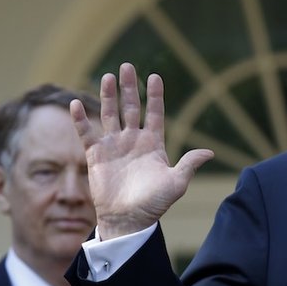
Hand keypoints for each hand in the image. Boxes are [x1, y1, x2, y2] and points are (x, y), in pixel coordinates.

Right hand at [70, 62, 213, 239]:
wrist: (129, 219)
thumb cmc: (154, 203)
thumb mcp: (176, 183)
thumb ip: (189, 164)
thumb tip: (209, 152)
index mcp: (154, 144)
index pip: (154, 113)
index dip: (154, 95)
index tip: (155, 76)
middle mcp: (133, 141)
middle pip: (131, 108)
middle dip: (129, 88)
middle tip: (127, 66)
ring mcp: (114, 146)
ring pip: (110, 114)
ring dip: (108, 96)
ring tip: (107, 76)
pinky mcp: (96, 155)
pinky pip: (87, 133)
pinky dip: (81, 119)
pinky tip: (76, 103)